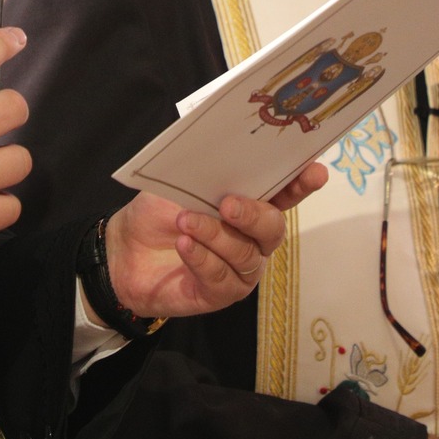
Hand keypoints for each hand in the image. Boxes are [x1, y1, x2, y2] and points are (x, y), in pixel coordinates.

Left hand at [102, 163, 326, 320]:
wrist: (124, 250)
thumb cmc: (158, 212)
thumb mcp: (179, 183)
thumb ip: (206, 170)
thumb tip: (222, 144)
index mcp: (251, 204)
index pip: (286, 193)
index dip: (302, 183)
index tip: (314, 172)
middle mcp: (253, 238)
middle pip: (272, 229)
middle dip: (253, 215)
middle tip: (228, 204)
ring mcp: (240, 268)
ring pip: (245, 254)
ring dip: (215, 236)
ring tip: (186, 222)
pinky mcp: (221, 293)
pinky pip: (222, 278)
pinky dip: (203, 259)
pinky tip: (185, 246)